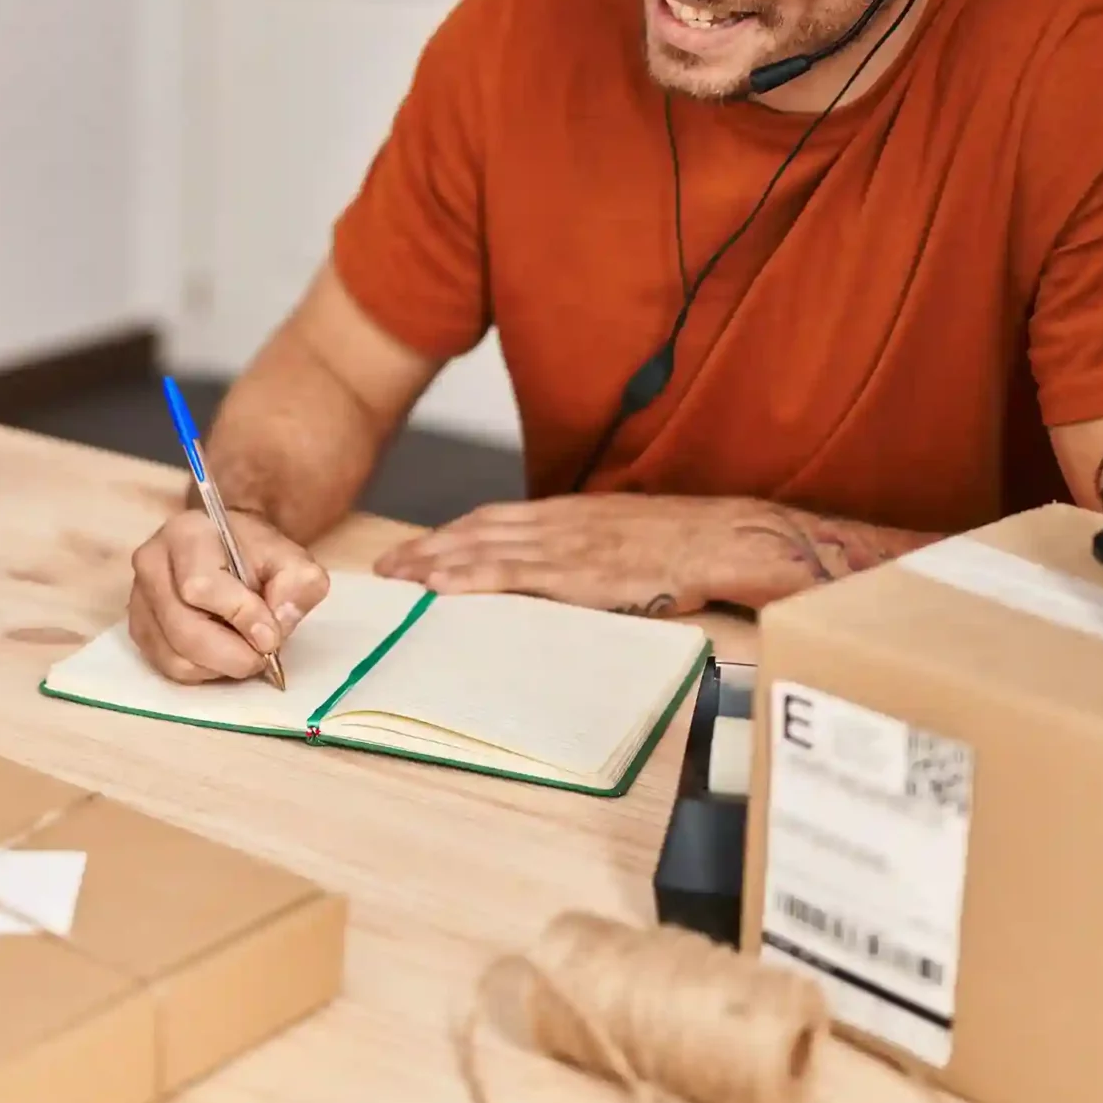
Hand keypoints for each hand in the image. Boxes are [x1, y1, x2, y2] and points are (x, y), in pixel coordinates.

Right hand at [127, 509, 330, 682]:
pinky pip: (168, 667)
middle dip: (232, 654)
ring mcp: (139, 598)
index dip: (240, 617)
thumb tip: (276, 627)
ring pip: (175, 656)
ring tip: (244, 651)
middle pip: (184, 630)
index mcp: (186, 534)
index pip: (201, 587)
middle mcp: (151, 563)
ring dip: (219, 666)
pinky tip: (222, 654)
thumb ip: (297, 585)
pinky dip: (203, 671)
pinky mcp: (138, 628)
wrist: (228, 550)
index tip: (272, 636)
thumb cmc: (257, 555)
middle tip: (263, 656)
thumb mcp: (292, 559)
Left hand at [373, 494, 838, 612]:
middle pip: (475, 532)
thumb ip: (586, 546)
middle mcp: (554, 523)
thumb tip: (563, 568)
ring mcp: (560, 546)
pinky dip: (467, 579)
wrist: (714, 538)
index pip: (493, 520)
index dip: (451, 533)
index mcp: (566, 514)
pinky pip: (507, 575)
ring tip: (398, 578)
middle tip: (388, 566)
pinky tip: (437, 588)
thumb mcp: (622, 534)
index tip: (419, 547)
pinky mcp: (572, 573)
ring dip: (433, 563)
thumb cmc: (680, 542)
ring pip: (480, 550)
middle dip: (428, 548)